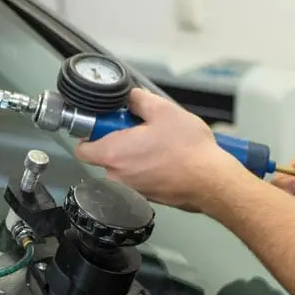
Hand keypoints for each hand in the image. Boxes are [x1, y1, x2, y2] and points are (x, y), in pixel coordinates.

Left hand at [75, 88, 242, 211]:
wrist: (212, 182)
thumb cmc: (189, 150)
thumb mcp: (164, 111)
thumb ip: (138, 99)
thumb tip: (129, 97)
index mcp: (113, 154)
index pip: (82, 148)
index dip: (91, 133)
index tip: (107, 124)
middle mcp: (116, 176)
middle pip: (104, 155)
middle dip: (118, 140)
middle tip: (141, 129)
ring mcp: (129, 189)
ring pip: (121, 167)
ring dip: (133, 154)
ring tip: (158, 144)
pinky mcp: (144, 197)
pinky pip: (135, 177)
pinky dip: (144, 167)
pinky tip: (164, 159)